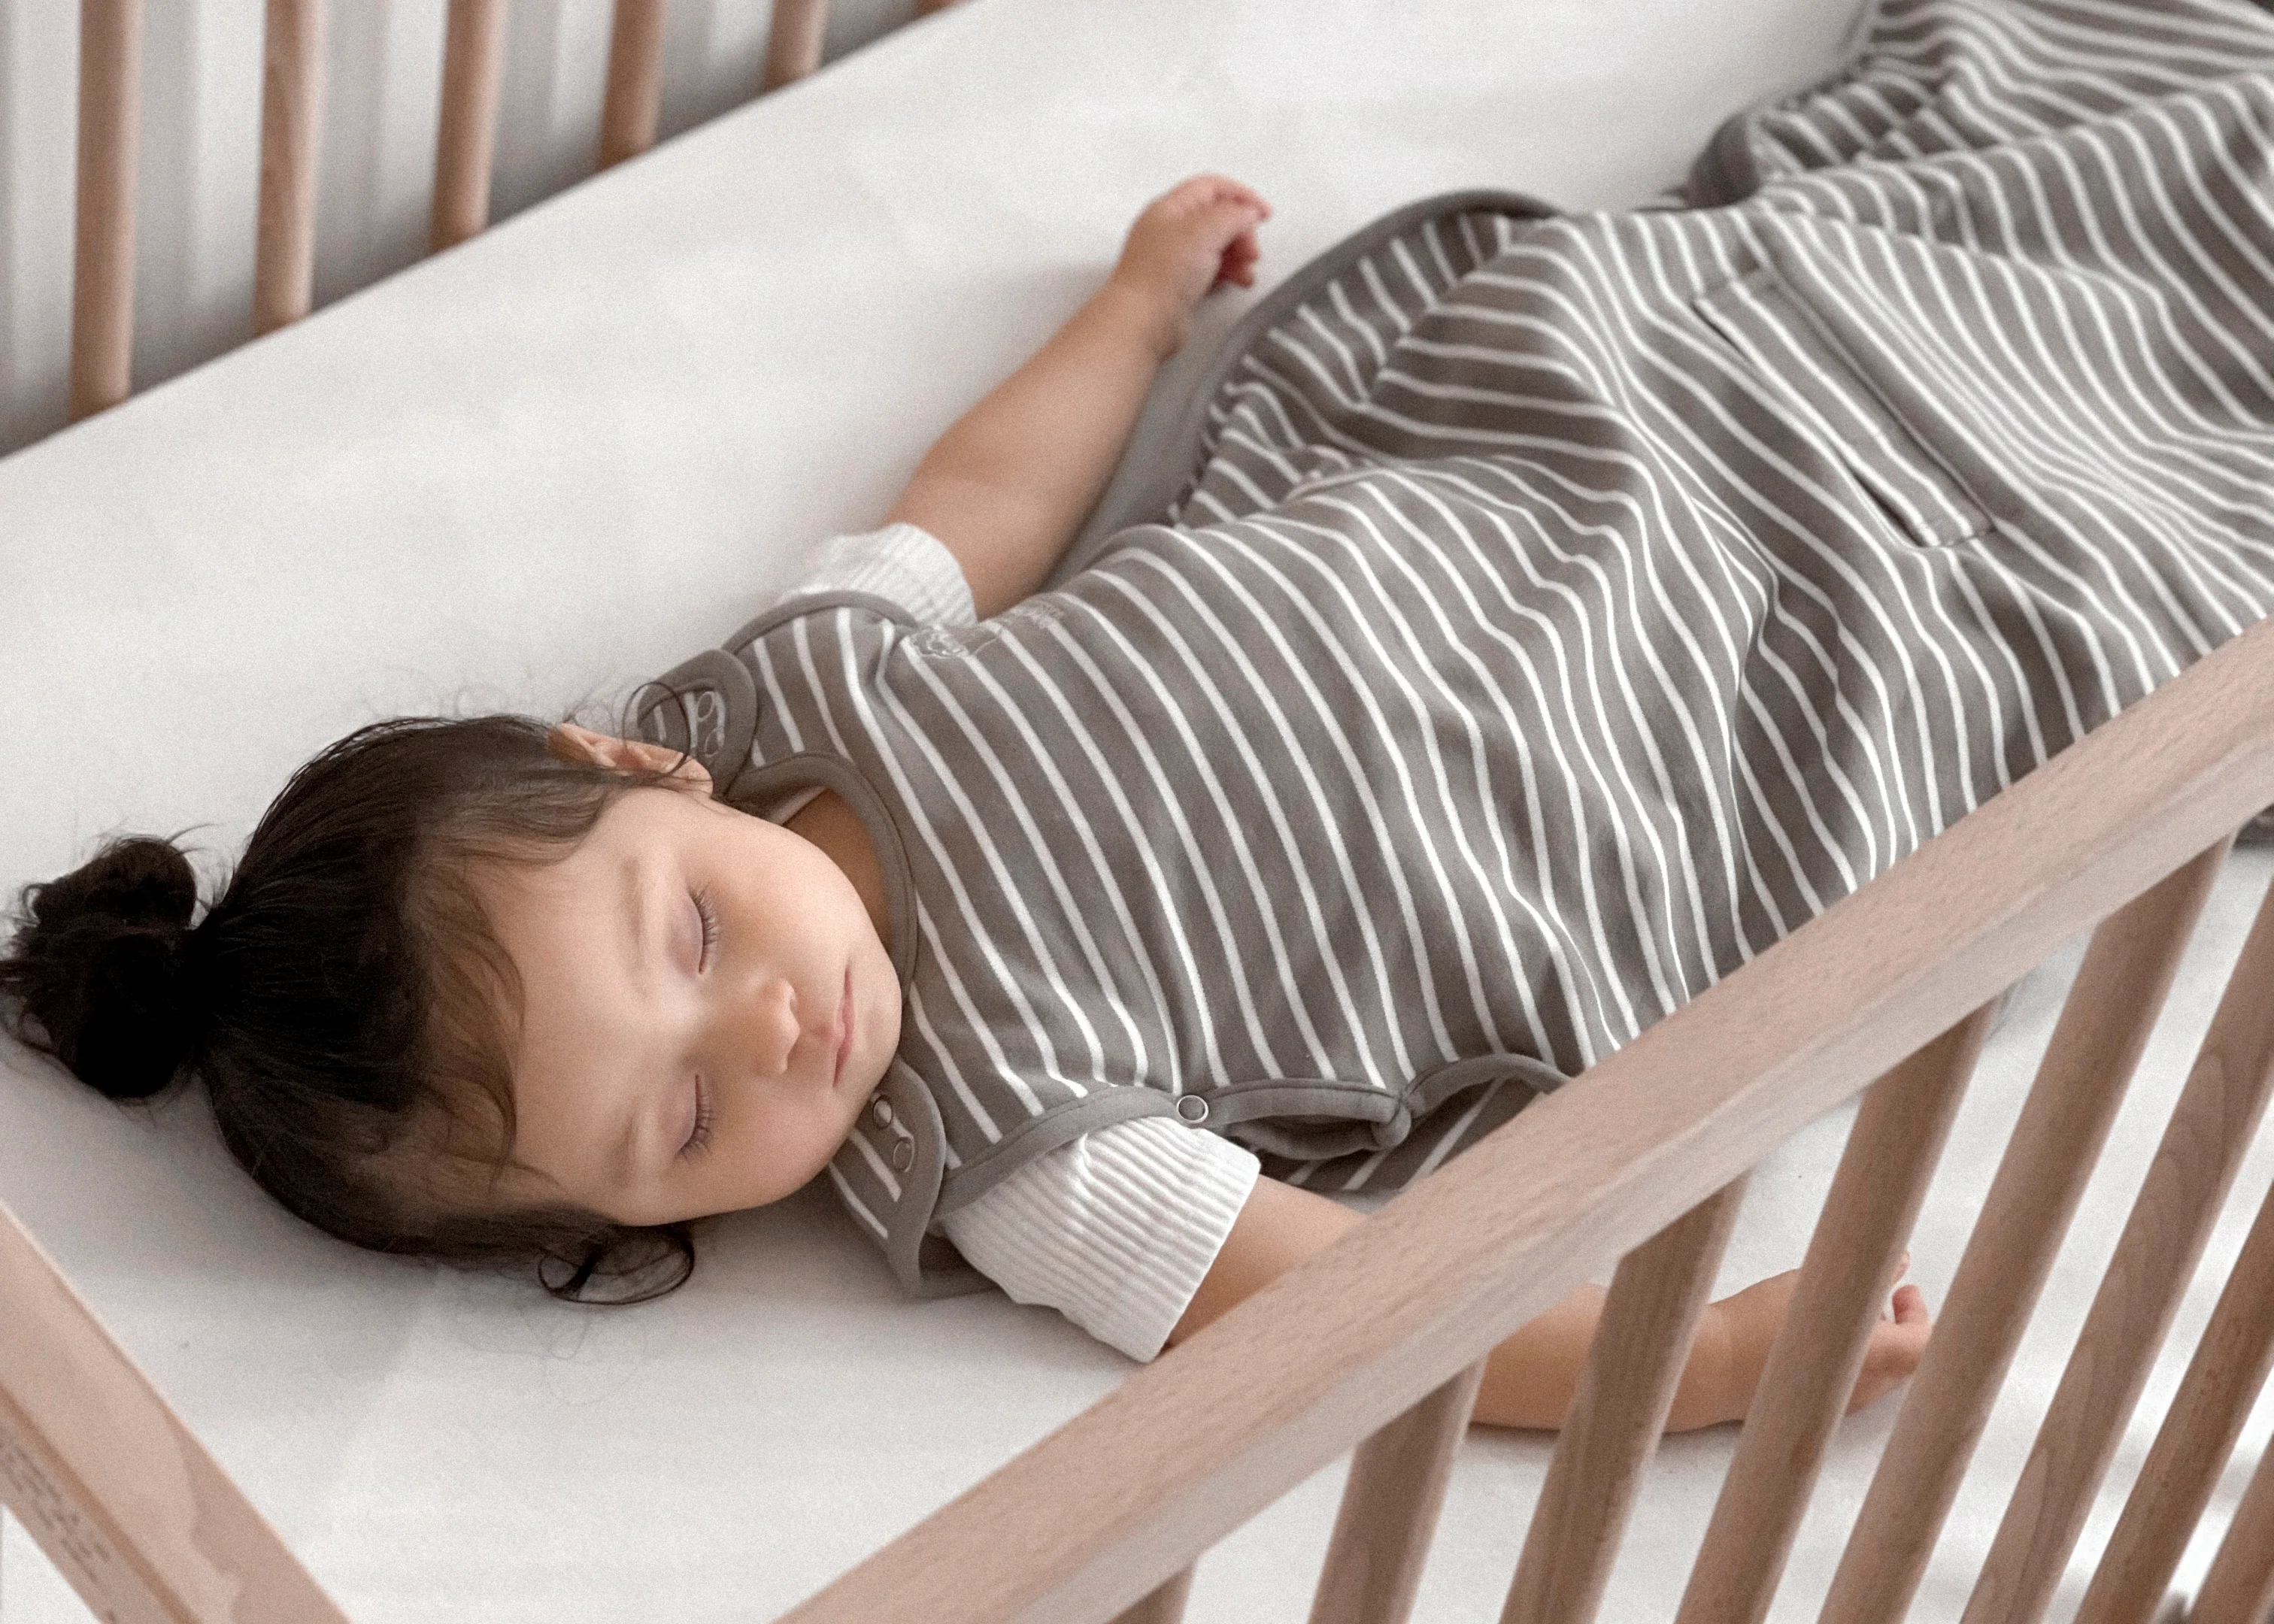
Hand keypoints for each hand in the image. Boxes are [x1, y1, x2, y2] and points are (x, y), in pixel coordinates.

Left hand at [1107, 173, 1271, 357]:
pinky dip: (1228, 272)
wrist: (1143, 321)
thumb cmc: (1159, 277)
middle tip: (1250, 247)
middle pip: (1216, 218)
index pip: (1211, 188)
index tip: (1262, 212)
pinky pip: (1210, 269)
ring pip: (1216, 246)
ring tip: (1246, 267)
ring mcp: (1172, 259)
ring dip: (1238, 254)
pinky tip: (1235, 280)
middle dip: (1241, 231)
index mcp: (1169, 208)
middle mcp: (1168, 231)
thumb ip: (1233, 214)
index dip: (1241, 195)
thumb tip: (1247, 213)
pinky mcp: (1178, 284)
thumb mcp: (1204, 230)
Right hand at [1707, 1256, 1933, 1424]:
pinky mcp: (1813, 1408)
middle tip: (1886, 1293)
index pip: (1929, 1344)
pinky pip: (1848, 1380)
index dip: (1924, 1314)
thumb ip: (1869, 1271)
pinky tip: (1816, 1331)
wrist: (1712, 1368)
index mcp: (1877, 1360)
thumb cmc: (1762, 1326)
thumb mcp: (1819, 1282)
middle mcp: (1865, 1389)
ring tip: (1845, 1307)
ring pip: (1877, 1369)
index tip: (1905, 1290)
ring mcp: (1839, 1404)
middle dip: (1901, 1322)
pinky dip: (1848, 1355)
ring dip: (1874, 1338)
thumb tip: (1897, 1260)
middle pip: (1907, 1359)